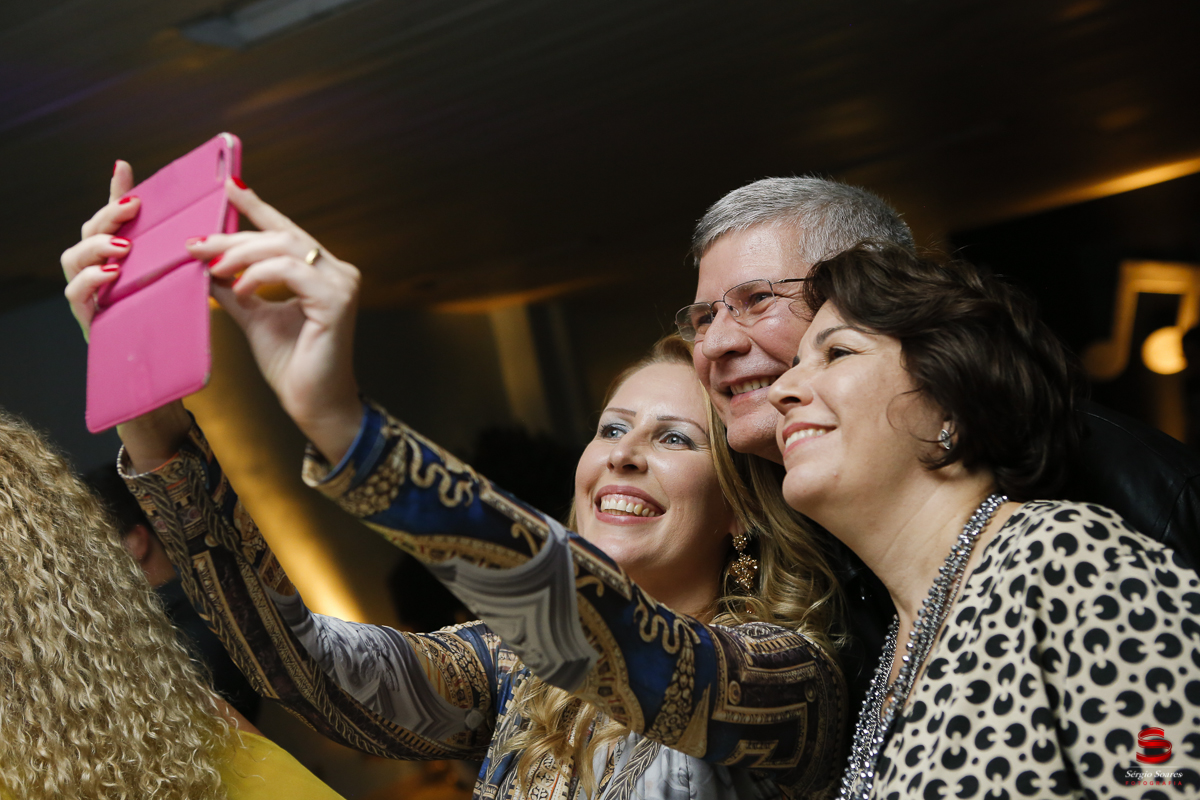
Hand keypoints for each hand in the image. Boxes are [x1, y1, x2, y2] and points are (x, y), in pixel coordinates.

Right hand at [60, 161, 190, 470]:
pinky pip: (75, 297)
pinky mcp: (88, 323)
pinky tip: (110, 276)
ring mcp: (90, 299)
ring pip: (71, 259)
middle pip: (89, 231)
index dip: (116, 191)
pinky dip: (88, 282)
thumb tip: (217, 226)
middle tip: (132, 207)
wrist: (164, 387)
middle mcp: (101, 276)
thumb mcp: (185, 291)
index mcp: (126, 263)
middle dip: (107, 215)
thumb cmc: (175, 335)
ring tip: (122, 248)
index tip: (125, 164)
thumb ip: (190, 262)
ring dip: (95, 247)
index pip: (116, 220)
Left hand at [187, 180, 362, 463]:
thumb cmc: (292, 365)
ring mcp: (341, 284)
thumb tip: (205, 262)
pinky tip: (238, 288)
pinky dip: (258, 275)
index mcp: (323, 272)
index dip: (257, 207)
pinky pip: (290, 271)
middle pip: (281, 235)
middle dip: (234, 236)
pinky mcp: (336, 300)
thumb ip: (236, 287)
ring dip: (240, 253)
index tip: (227, 187)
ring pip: (284, 247)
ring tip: (210, 266)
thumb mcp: (255, 316)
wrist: (313, 404)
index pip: (285, 231)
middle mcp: (338, 271)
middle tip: (195, 243)